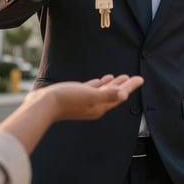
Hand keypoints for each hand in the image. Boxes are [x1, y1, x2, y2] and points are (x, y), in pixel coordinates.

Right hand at [29, 74, 143, 120]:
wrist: (43, 105)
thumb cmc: (67, 99)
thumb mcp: (89, 95)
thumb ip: (107, 95)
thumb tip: (125, 95)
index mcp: (100, 106)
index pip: (120, 95)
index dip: (130, 86)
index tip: (140, 79)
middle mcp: (94, 106)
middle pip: (114, 94)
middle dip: (124, 86)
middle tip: (134, 78)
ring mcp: (85, 101)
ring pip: (103, 91)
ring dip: (112, 84)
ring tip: (120, 76)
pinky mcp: (76, 96)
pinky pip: (92, 89)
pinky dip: (99, 84)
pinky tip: (101, 79)